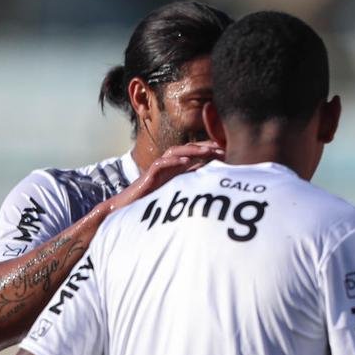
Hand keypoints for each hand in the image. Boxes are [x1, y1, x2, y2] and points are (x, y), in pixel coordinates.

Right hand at [107, 142, 223, 211]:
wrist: (127, 207)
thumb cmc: (152, 199)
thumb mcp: (176, 190)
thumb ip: (190, 180)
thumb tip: (210, 176)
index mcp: (175, 167)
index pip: (194, 153)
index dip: (209, 150)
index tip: (227, 150)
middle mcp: (167, 164)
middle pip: (187, 149)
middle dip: (205, 147)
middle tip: (223, 148)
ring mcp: (157, 168)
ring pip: (175, 152)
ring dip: (192, 150)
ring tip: (208, 151)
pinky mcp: (148, 176)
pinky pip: (160, 164)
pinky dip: (172, 162)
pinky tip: (185, 161)